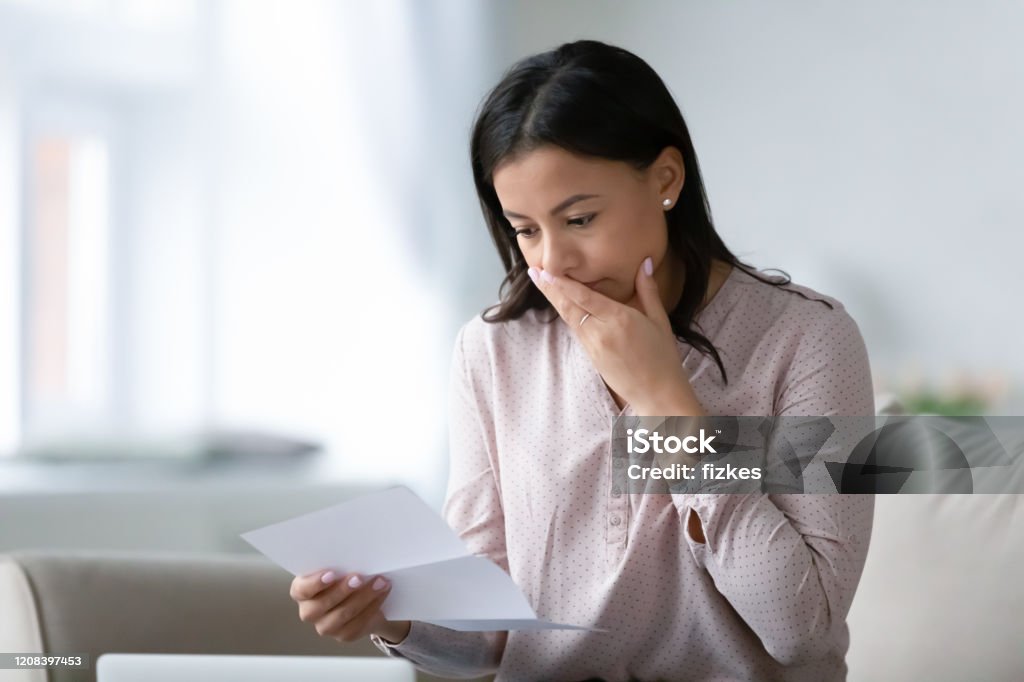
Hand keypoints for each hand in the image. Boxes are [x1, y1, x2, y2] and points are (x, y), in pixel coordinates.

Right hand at [290, 570, 409, 643]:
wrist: (361, 597)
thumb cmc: (344, 576)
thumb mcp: (338, 567)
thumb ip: (338, 564)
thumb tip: (354, 554)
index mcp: (301, 591)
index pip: (301, 590)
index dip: (314, 583)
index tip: (331, 574)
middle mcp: (309, 611)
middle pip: (321, 606)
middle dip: (342, 590)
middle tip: (359, 578)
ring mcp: (325, 626)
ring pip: (342, 615)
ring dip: (364, 597)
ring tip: (380, 582)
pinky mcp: (344, 635)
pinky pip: (358, 624)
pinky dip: (372, 606)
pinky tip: (382, 593)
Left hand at [529, 257, 703, 415]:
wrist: (657, 395)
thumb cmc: (663, 357)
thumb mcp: (659, 320)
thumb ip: (648, 290)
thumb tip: (645, 262)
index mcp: (620, 320)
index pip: (584, 297)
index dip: (562, 283)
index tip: (546, 270)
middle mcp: (602, 332)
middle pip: (568, 306)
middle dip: (549, 288)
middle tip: (533, 270)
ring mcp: (593, 347)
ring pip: (569, 318)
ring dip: (554, 300)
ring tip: (540, 282)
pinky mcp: (591, 357)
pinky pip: (576, 331)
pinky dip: (566, 314)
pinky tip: (560, 304)